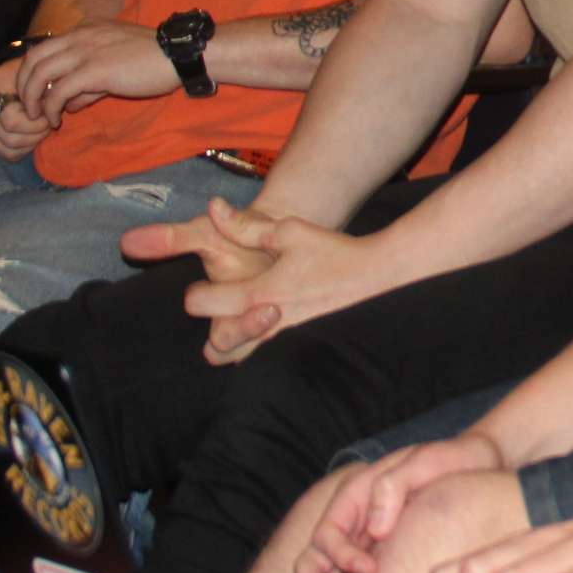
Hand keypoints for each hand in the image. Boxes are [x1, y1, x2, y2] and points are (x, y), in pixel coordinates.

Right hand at [0, 53, 53, 157]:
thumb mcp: (44, 77)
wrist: (18, 72)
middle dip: (35, 136)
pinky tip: (31, 137)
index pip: (11, 121)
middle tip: (48, 126)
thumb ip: (47, 95)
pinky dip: (21, 150)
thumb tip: (49, 117)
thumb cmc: (36, 74)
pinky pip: (2, 151)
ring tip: (41, 130)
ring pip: (6, 148)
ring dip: (30, 144)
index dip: (36, 125)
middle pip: (9, 138)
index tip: (50, 117)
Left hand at [8, 20, 180, 126]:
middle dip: (24, 84)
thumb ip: (91, 81)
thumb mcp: (116, 64)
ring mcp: (85, 52)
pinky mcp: (94, 70)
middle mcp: (79, 36)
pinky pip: (60, 91)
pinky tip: (56, 119)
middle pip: (33, 58)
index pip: (44, 47)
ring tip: (37, 116)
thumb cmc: (152, 59)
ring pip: (40, 73)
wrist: (177, 55)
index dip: (32, 71)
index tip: (35, 91)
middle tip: (28, 105)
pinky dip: (51, 107)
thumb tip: (71, 102)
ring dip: (32, 97)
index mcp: (84, 30)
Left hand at [119, 199, 382, 362]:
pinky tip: (267, 333)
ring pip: (240, 362)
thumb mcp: (288, 230)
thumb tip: (213, 208)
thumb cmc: (332, 252)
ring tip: (242, 325)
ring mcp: (286, 343)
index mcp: (258, 293)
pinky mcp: (301, 351)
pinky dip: (259, 352)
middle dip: (212, 330)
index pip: (202, 303)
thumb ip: (245, 226)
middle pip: (215, 347)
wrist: (377, 275)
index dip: (195, 294)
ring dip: (235, 345)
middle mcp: (267, 325)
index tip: (203, 287)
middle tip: (223, 312)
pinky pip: (266, 364)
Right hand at [294, 432, 511, 572]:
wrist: (478, 466)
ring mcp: (362, 542)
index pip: (327, 535)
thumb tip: (375, 530)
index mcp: (353, 497)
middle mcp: (351, 523)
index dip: (341, 555)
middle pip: (311, 562)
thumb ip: (393, 486)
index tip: (370, 569)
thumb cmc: (450, 460)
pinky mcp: (380, 557)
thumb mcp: (424, 462)